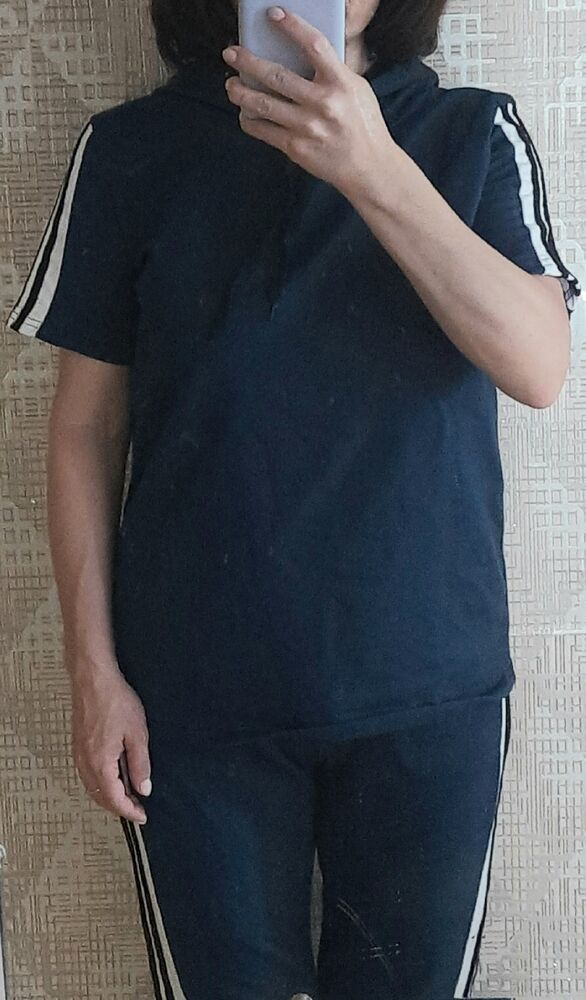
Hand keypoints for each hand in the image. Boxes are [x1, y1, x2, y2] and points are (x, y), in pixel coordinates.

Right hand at [69, 660, 150, 823]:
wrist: (93, 679)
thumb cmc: (114, 700)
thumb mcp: (137, 734)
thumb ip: (140, 764)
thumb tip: (143, 788)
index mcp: (100, 762)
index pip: (114, 799)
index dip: (129, 811)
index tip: (142, 816)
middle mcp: (85, 762)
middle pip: (100, 797)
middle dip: (119, 807)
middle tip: (137, 809)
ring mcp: (79, 754)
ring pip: (92, 787)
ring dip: (108, 796)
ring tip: (128, 796)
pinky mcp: (78, 745)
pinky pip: (87, 774)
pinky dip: (100, 784)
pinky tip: (112, 778)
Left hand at [221, 6, 397, 196]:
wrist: (369, 168)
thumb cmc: (363, 126)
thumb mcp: (356, 90)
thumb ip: (332, 72)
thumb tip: (300, 54)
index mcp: (341, 83)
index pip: (314, 45)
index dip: (292, 26)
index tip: (274, 14)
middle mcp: (323, 104)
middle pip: (277, 75)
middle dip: (248, 61)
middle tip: (230, 53)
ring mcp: (307, 127)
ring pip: (263, 104)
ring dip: (240, 92)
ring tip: (231, 84)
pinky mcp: (296, 148)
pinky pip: (263, 130)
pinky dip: (250, 119)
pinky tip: (245, 113)